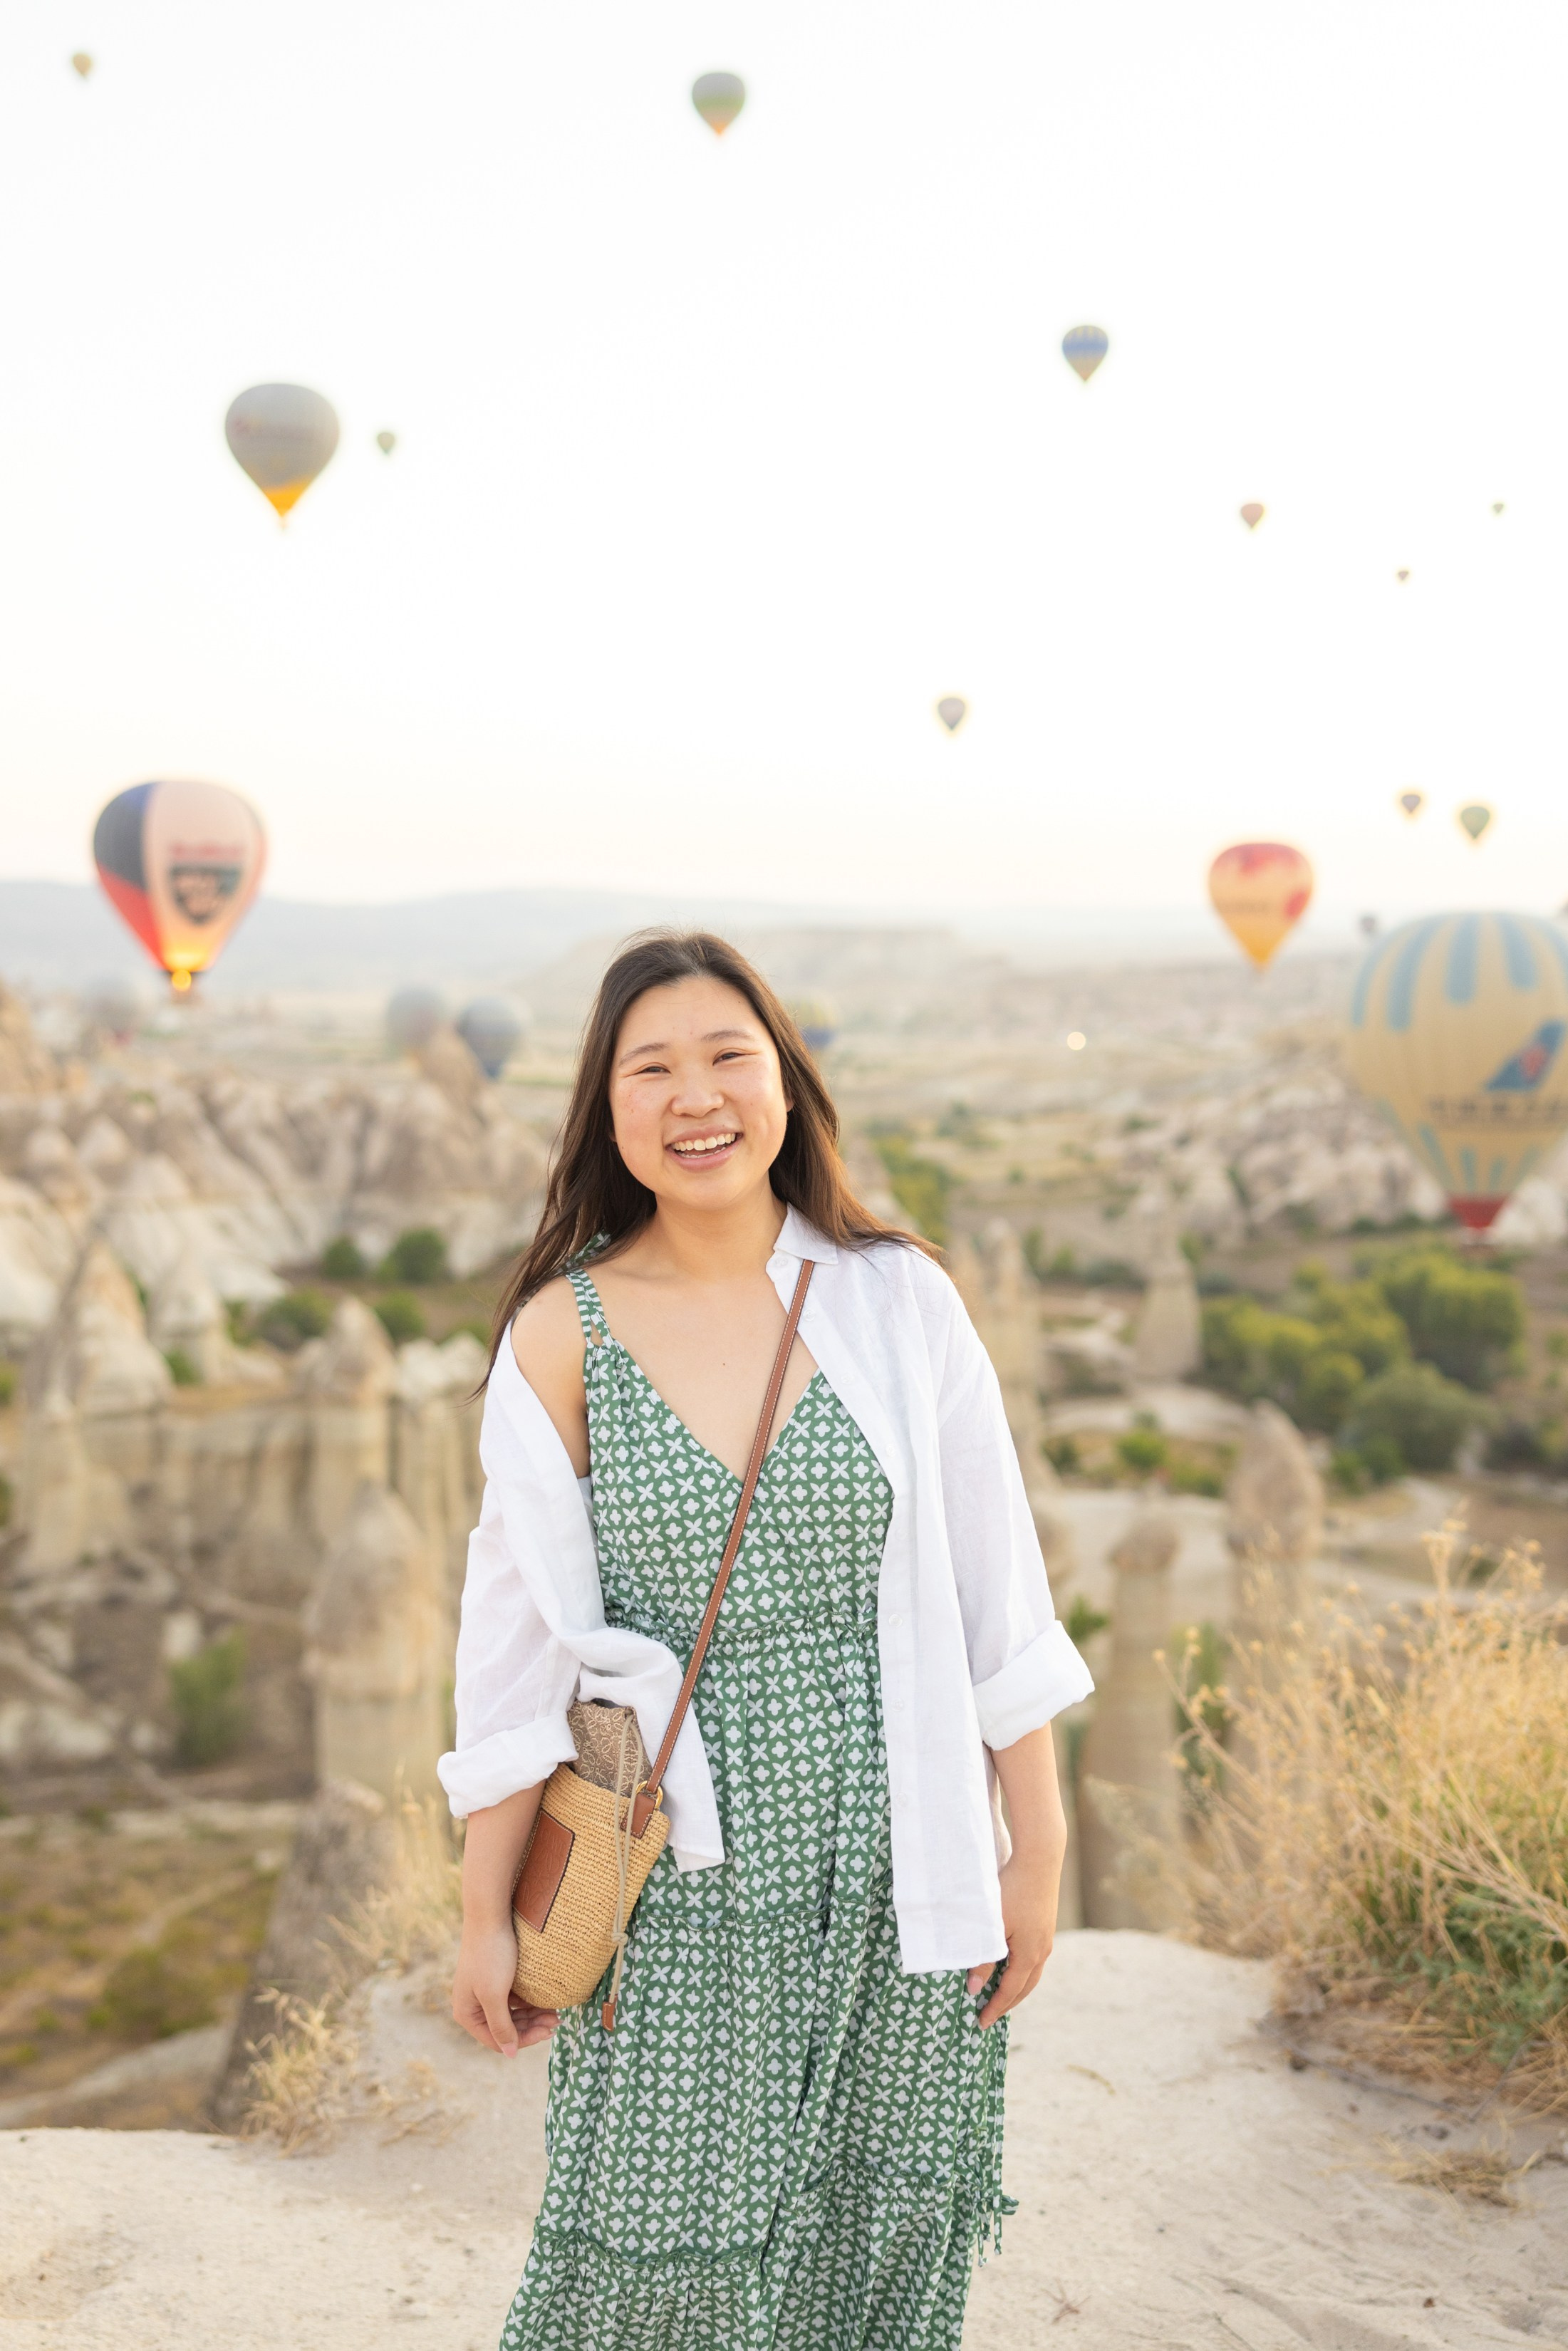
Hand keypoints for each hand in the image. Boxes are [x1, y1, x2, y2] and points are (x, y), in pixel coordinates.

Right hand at [451, 1923, 557, 2054]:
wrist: (490, 1915)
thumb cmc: (491, 1955)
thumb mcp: (495, 1995)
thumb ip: (501, 2026)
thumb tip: (510, 2054)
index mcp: (467, 2014)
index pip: (498, 2040)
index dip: (524, 2040)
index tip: (548, 2031)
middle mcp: (472, 2006)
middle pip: (506, 2028)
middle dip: (532, 2027)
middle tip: (557, 2021)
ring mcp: (483, 1992)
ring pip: (512, 2014)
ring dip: (533, 2016)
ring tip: (555, 2012)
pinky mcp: (494, 1979)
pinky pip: (513, 1999)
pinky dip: (529, 2002)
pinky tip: (545, 2000)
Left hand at [966, 1843, 1060, 2028]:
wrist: (1039, 1859)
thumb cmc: (1012, 1890)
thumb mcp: (994, 1926)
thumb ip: (984, 1959)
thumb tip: (974, 1989)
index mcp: (1030, 1955)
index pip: (1010, 1992)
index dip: (994, 2008)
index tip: (981, 2023)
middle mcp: (1042, 1951)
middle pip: (1025, 1988)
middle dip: (1008, 2004)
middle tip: (990, 2016)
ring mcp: (1046, 1938)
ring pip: (1031, 1974)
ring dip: (1016, 1988)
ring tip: (1001, 1997)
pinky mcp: (1045, 1926)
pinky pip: (1034, 1959)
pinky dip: (1022, 1971)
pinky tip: (1012, 1966)